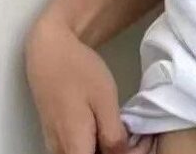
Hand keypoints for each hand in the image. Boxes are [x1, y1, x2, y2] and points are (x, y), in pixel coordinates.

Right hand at [24, 15, 153, 153]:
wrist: (51, 53)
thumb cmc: (79, 72)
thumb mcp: (105, 100)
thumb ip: (113, 134)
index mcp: (74, 147)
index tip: (144, 142)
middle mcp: (61, 152)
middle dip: (121, 153)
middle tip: (142, 137)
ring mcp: (56, 145)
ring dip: (109, 150)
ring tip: (132, 133)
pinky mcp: (57, 135)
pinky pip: (80, 150)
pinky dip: (98, 145)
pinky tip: (114, 129)